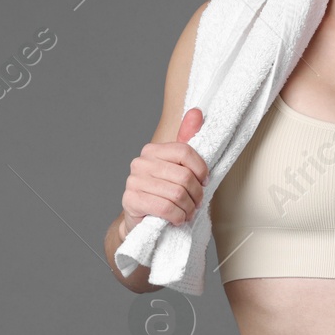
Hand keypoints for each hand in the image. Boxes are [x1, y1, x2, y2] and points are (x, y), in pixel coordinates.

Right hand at [121, 108, 208, 234]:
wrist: (143, 221)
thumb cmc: (165, 194)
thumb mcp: (179, 168)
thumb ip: (187, 141)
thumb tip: (196, 112)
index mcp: (153, 151)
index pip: (185, 151)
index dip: (200, 170)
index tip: (204, 182)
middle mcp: (140, 163)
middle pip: (183, 176)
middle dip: (196, 195)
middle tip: (196, 203)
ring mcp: (133, 181)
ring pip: (176, 194)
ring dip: (187, 208)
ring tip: (187, 212)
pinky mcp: (131, 200)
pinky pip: (165, 208)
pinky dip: (177, 217)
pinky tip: (177, 219)